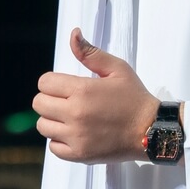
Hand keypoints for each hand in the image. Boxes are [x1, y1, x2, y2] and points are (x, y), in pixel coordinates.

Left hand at [33, 28, 161, 163]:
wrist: (151, 130)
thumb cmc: (134, 97)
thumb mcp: (117, 69)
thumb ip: (90, 53)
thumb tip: (73, 34)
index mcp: (82, 90)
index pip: (44, 83)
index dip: (52, 82)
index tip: (65, 86)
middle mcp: (75, 114)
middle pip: (38, 104)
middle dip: (50, 99)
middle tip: (66, 101)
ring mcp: (76, 136)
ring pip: (43, 126)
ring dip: (53, 121)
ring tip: (70, 118)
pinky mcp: (79, 155)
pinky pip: (53, 147)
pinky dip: (60, 141)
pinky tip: (74, 134)